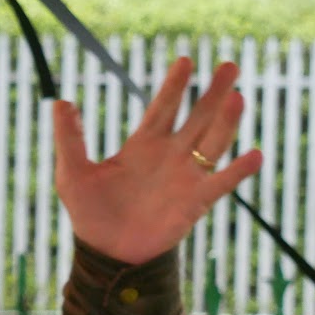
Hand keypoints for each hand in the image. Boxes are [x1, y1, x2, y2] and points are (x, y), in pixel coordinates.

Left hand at [54, 57, 262, 264]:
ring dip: (226, 121)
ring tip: (236, 98)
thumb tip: (60, 102)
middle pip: (197, 117)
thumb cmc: (90, 212)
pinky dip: (239, 171)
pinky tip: (254, 155)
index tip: (184, 61)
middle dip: (213, 92)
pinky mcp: (195, 202)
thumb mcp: (72, 174)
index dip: (174, 86)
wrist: (107, 253)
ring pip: (213, 142)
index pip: (162, 107)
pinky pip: (221, 183)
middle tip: (229, 66)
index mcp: (143, 144)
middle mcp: (170, 155)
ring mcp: (186, 177)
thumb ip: (69, 139)